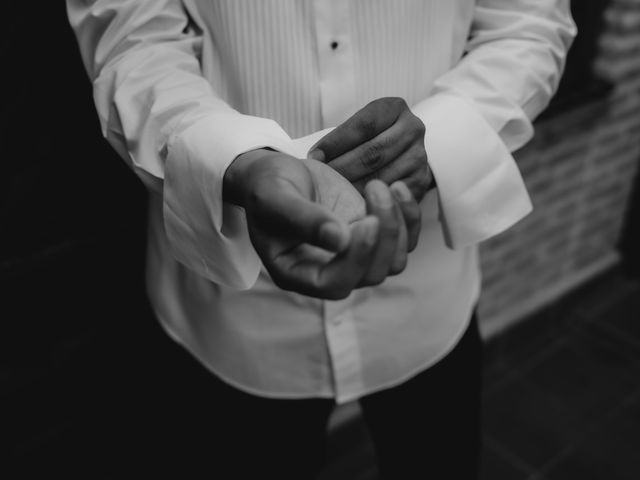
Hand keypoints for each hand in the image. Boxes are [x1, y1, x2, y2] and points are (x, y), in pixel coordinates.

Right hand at [223, 149, 416, 298]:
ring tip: (384, 186)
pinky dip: (408, 218)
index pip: (333, 284)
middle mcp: (325, 271)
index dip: (356, 259)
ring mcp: (351, 256)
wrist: (277, 173)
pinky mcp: (369, 237)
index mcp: (295, 272)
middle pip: (370, 275)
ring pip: (392, 262)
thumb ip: (302, 218)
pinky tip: (397, 189)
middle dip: (382, 235)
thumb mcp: (275, 197)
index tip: (366, 221)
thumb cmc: (267, 186)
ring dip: (397, 225)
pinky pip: (402, 242)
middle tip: (376, 189)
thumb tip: (339, 241)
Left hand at [308, 97, 432, 202]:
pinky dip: (369, 202)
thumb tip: (311, 158)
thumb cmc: (368, 141)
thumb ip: (341, 136)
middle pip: (373, 152)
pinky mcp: (420, 184)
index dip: (335, 143)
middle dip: (341, 168)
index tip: (313, 158)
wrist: (402, 156)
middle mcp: (413, 129)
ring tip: (331, 197)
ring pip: (381, 177)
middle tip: (319, 182)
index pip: (363, 125)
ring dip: (352, 188)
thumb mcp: (358, 128)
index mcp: (394, 108)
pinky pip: (391, 196)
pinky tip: (351, 207)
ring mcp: (419, 157)